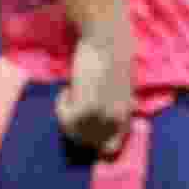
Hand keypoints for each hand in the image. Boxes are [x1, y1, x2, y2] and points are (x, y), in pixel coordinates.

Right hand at [54, 34, 131, 156]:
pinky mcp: (85, 108)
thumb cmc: (114, 57)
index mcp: (128, 115)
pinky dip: (60, 105)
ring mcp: (102, 116)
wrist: (108, 40)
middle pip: (89, 144)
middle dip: (77, 130)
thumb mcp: (124, 88)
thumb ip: (117, 106)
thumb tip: (106, 122)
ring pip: (73, 133)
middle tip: (72, 110)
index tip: (84, 130)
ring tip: (70, 94)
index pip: (112, 148)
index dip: (95, 143)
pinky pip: (64, 118)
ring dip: (67, 116)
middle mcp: (116, 120)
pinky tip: (66, 89)